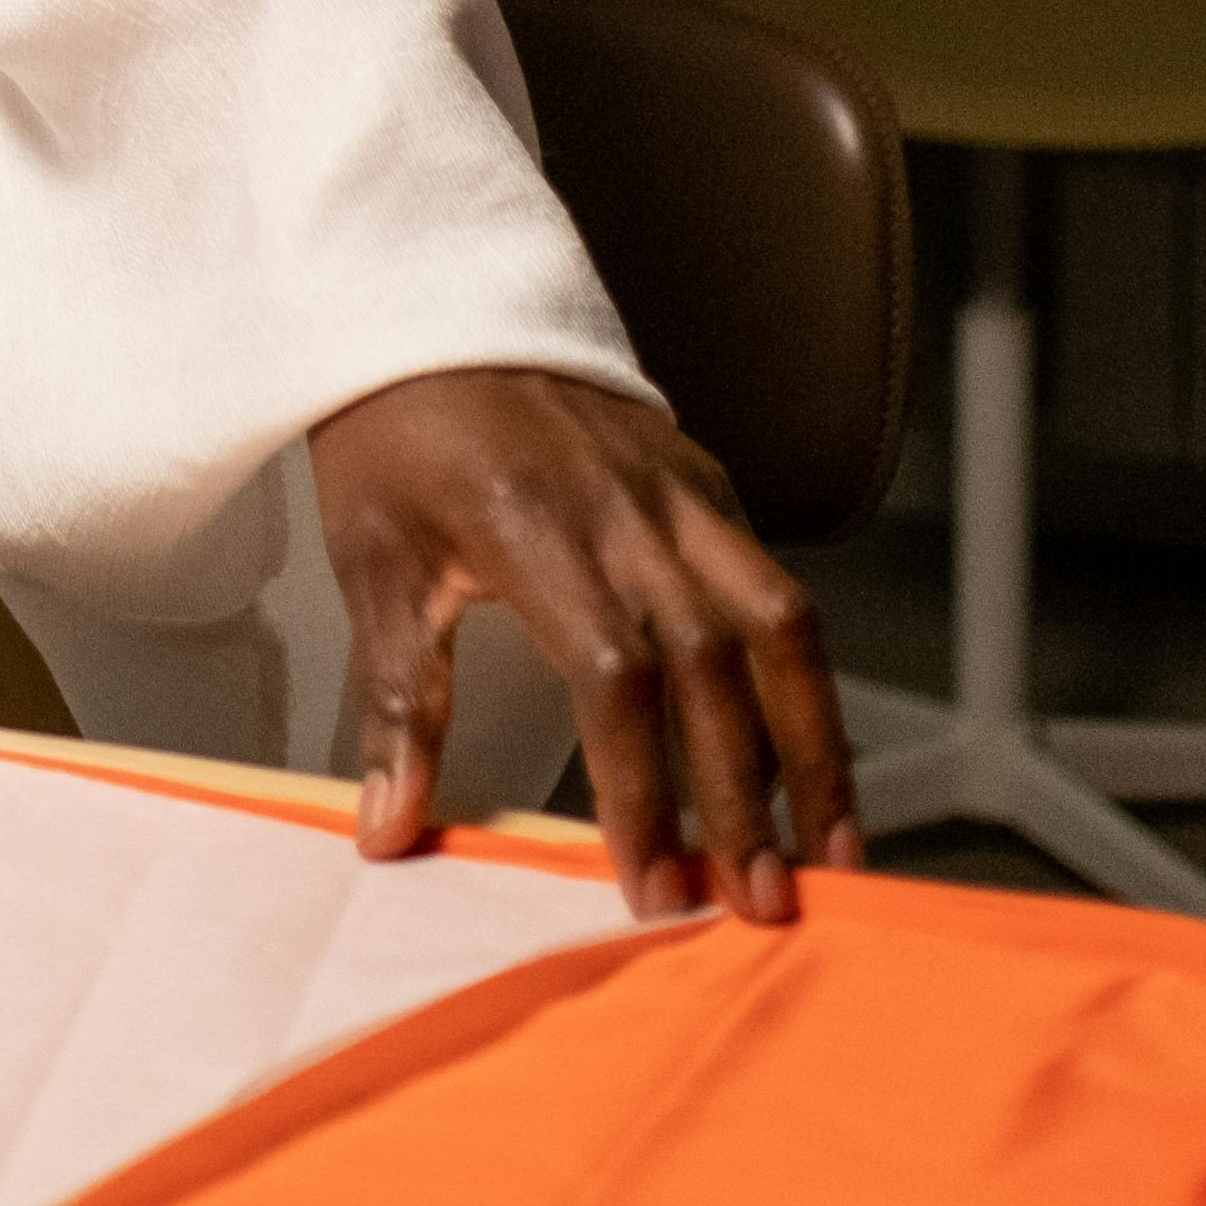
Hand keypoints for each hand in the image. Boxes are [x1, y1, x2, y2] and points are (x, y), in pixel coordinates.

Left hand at [308, 363, 861, 925]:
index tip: (652, 890)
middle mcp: (628, 510)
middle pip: (716, 667)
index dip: (643, 791)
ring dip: (815, 743)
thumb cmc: (394, 437)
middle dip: (747, 797)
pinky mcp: (707, 480)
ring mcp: (680, 489)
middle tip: (760, 906)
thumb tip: (388, 832)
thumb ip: (395, 705)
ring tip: (833, 850)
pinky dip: (805, 677)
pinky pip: (776, 584)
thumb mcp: (372, 564)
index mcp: (538, 529)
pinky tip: (811, 753)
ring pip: (779, 623)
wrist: (428, 300)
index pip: (617, 679)